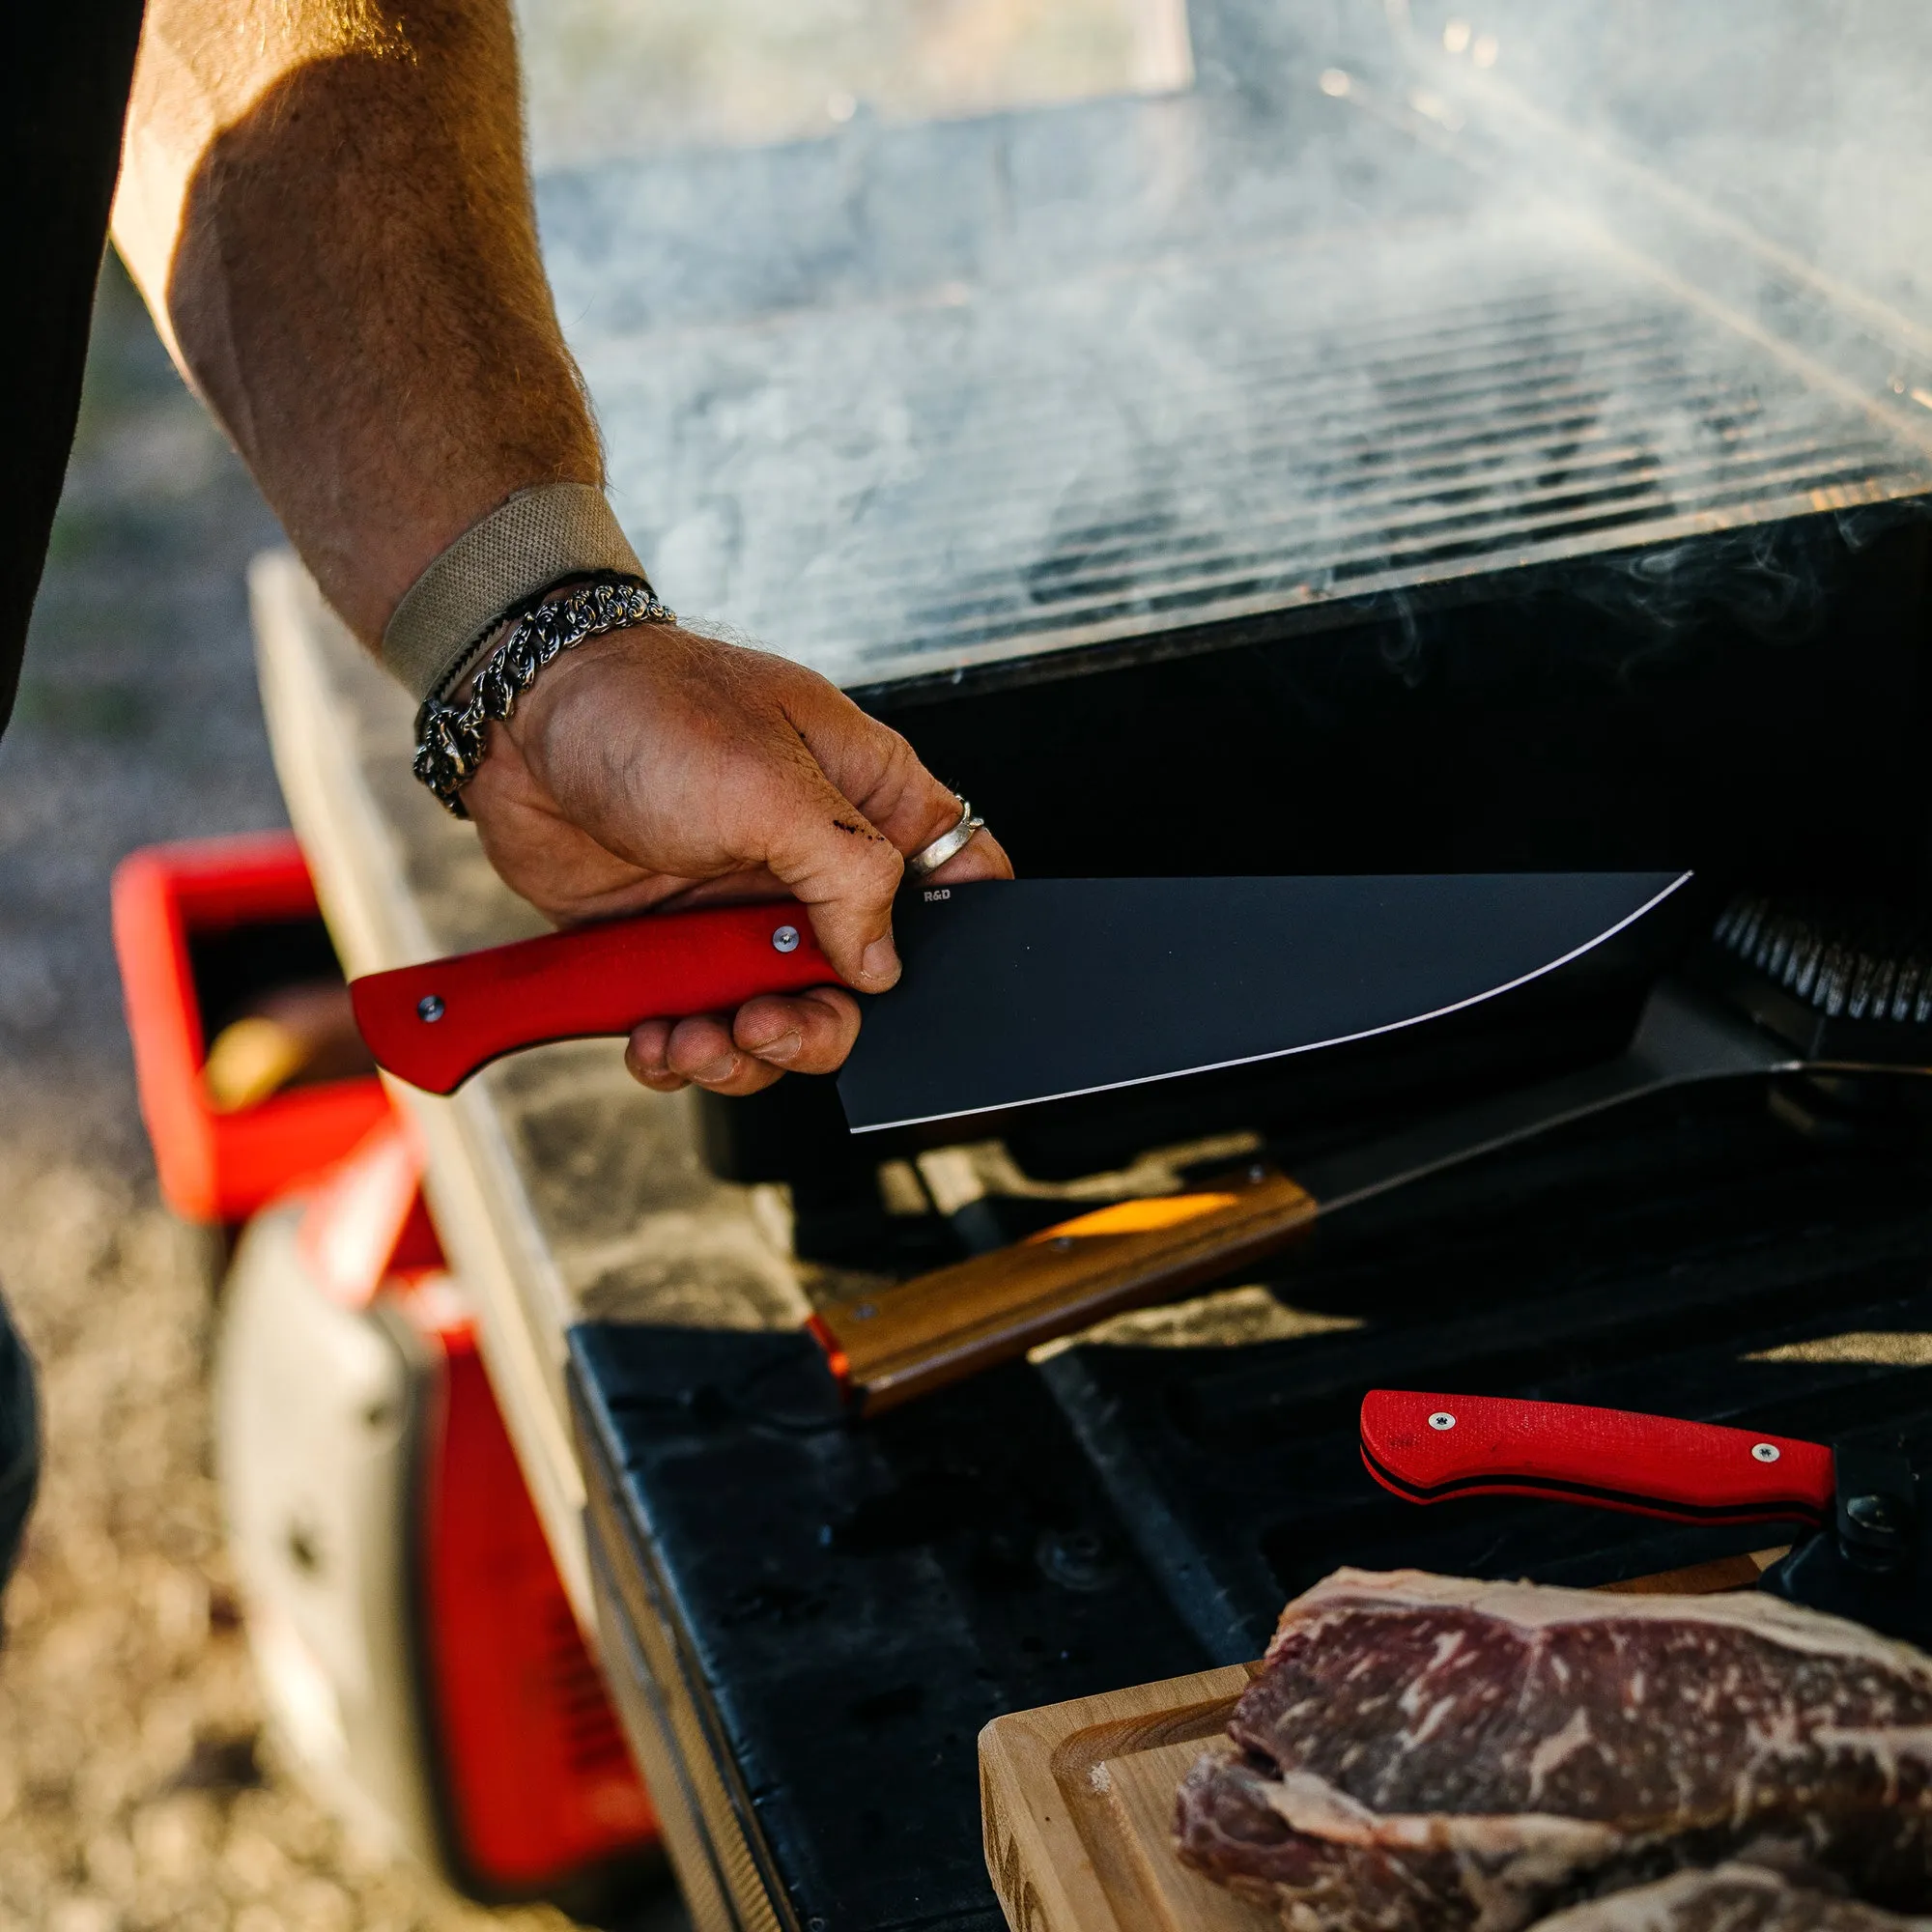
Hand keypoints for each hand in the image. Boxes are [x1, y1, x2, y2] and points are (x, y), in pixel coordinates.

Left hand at [459, 621, 1012, 1095]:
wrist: (516, 718)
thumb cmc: (648, 710)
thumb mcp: (773, 787)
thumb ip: (852, 878)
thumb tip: (884, 966)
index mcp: (865, 803)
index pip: (958, 878)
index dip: (960, 941)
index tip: (926, 989)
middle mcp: (811, 866)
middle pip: (860, 986)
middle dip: (816, 1026)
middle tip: (767, 1023)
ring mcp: (740, 911)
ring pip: (777, 1020)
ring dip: (740, 1054)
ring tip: (691, 1040)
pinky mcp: (671, 947)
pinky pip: (695, 1025)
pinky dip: (676, 1053)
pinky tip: (651, 1038)